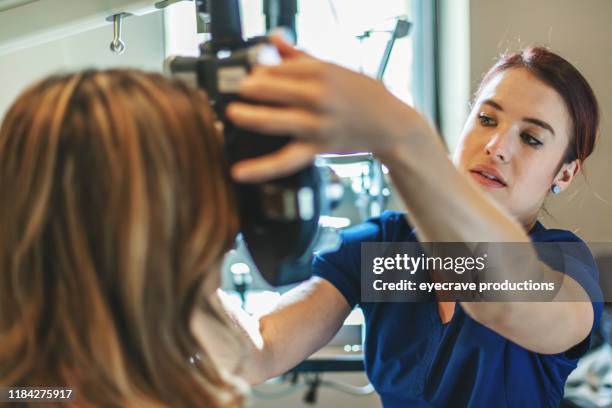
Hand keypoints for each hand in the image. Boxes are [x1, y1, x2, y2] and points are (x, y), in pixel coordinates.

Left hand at [226, 36, 428, 182]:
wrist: (391, 124)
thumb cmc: (363, 94)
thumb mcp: (335, 68)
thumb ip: (299, 55)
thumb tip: (273, 38)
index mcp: (322, 72)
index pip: (280, 67)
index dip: (260, 70)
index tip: (250, 73)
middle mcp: (320, 97)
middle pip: (275, 90)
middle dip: (251, 88)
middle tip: (238, 89)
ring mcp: (318, 125)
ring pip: (277, 121)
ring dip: (251, 117)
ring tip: (233, 114)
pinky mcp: (317, 148)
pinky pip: (285, 160)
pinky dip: (261, 168)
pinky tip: (239, 171)